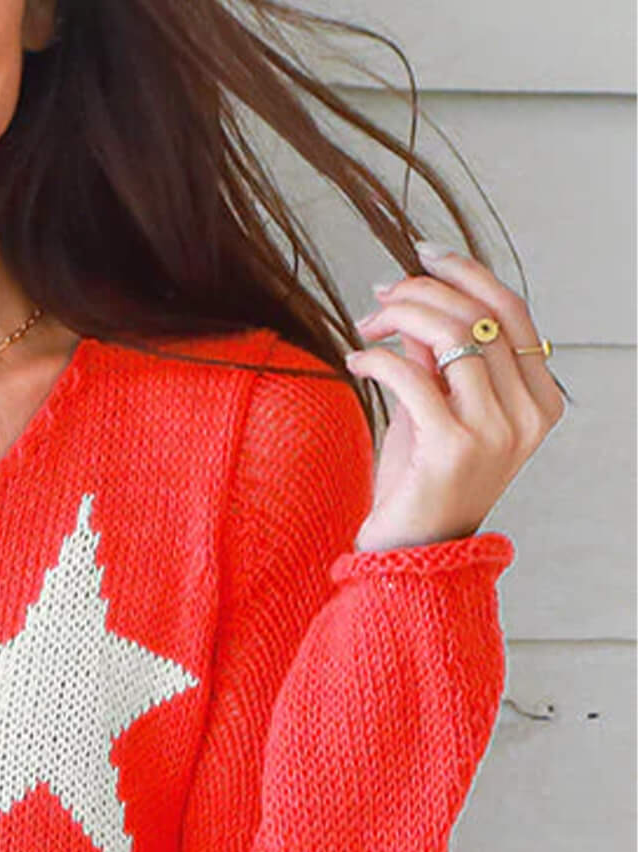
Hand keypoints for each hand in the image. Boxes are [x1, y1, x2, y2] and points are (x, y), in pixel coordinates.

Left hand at [344, 243, 564, 551]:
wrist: (410, 555)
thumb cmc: (423, 483)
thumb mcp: (438, 408)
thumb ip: (438, 357)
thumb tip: (414, 296)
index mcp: (539, 401)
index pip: (510, 310)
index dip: (466, 272)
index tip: (424, 253)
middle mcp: (527, 415)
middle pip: (478, 315)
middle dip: (421, 292)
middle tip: (379, 298)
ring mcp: (494, 432)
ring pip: (451, 336)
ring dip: (398, 317)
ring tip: (366, 326)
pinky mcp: (452, 448)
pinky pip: (413, 375)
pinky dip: (378, 358)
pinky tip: (357, 360)